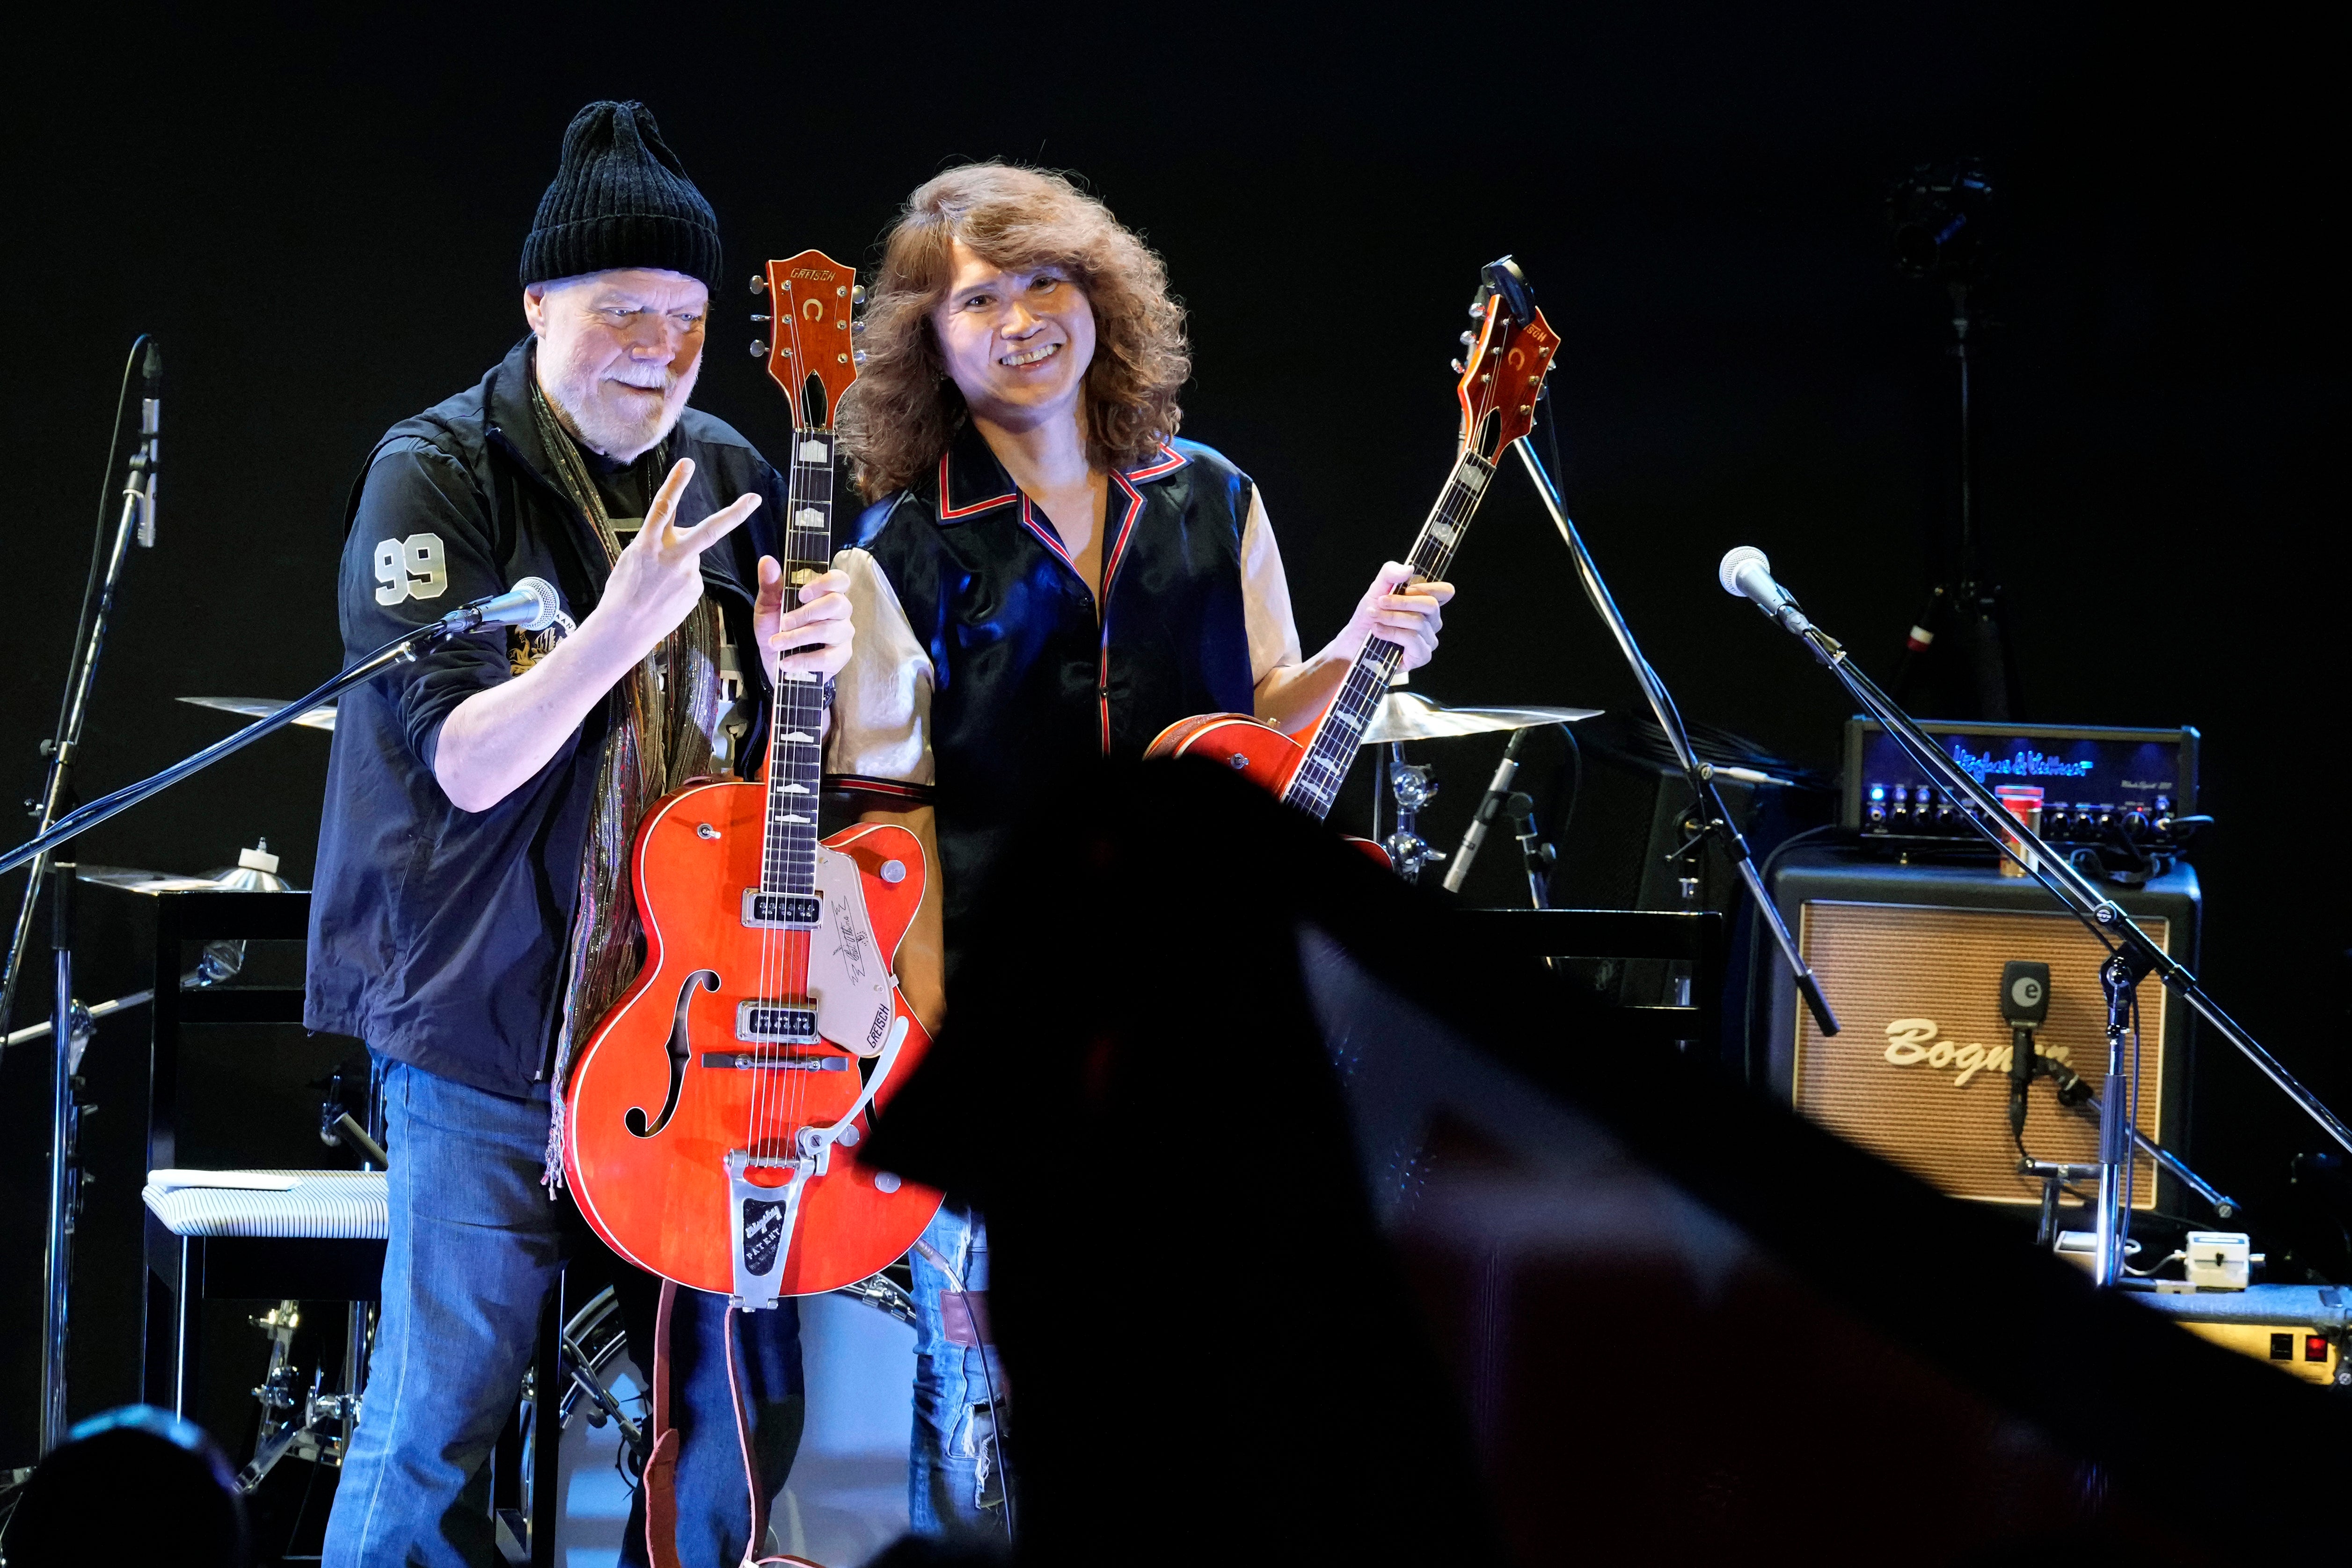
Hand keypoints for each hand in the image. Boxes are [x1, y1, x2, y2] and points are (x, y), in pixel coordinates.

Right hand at [587, 458, 761, 663]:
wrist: (623, 629)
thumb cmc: (623, 591)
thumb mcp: (633, 558)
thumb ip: (659, 543)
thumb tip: (681, 537)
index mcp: (647, 544)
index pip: (664, 507)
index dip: (676, 483)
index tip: (688, 462)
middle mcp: (671, 557)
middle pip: (709, 530)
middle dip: (735, 513)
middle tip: (755, 498)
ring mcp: (686, 575)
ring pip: (691, 557)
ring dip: (678, 563)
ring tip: (656, 585)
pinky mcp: (694, 591)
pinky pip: (691, 578)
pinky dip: (679, 583)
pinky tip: (664, 597)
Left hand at [755, 560, 854, 680]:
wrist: (774, 661)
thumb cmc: (775, 629)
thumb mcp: (767, 606)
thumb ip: (770, 584)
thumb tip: (766, 561)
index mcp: (824, 594)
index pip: (840, 580)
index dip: (824, 584)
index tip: (802, 594)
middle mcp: (839, 611)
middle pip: (837, 603)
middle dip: (806, 613)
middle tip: (784, 622)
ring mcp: (843, 634)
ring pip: (829, 630)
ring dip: (798, 637)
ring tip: (777, 643)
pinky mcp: (840, 656)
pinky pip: (828, 657)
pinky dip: (804, 660)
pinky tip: (786, 662)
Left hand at [1336, 561, 1454, 670]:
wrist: (1354, 642)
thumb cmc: (1369, 617)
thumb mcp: (1376, 590)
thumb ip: (1390, 574)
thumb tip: (1409, 569)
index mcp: (1426, 604)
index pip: (1445, 592)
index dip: (1429, 587)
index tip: (1406, 588)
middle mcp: (1432, 622)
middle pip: (1431, 605)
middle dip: (1402, 602)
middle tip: (1380, 602)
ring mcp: (1428, 640)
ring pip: (1419, 623)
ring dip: (1392, 617)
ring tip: (1373, 616)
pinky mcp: (1421, 656)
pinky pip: (1413, 640)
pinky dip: (1392, 633)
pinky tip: (1377, 631)